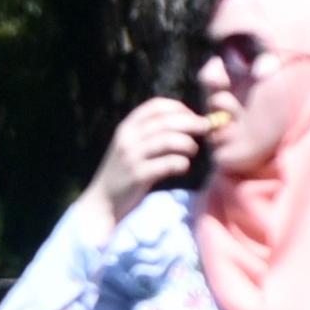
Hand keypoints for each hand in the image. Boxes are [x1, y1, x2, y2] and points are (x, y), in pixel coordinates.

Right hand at [87, 96, 210, 225]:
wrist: (102, 203)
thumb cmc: (124, 173)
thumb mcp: (129, 147)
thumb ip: (148, 133)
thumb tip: (184, 120)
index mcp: (126, 128)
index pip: (156, 106)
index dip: (178, 108)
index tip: (192, 116)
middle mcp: (127, 139)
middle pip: (166, 121)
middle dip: (191, 122)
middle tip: (207, 128)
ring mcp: (131, 157)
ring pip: (169, 140)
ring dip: (188, 143)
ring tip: (193, 150)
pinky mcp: (138, 175)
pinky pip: (168, 163)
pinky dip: (181, 163)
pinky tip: (183, 167)